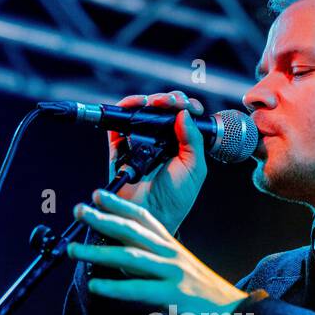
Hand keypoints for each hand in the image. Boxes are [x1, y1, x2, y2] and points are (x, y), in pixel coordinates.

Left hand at [67, 189, 247, 314]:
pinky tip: (95, 286)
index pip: (144, 218)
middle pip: (132, 231)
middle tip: (78, 211)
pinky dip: (115, 288)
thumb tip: (124, 263)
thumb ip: (153, 264)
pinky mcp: (174, 295)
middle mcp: (171, 254)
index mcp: (171, 246)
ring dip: (99, 253)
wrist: (234, 311)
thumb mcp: (179, 271)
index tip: (97, 194)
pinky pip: (139, 290)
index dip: (120, 205)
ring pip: (130, 258)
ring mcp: (173, 273)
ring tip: (74, 250)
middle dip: (103, 219)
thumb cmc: (203, 294)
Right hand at [107, 90, 207, 233]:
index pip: (184, 117)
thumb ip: (193, 139)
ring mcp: (140, 143)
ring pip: (143, 111)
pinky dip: (126, 107)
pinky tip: (136, 104)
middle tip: (172, 103)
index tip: (191, 107)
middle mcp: (161, 142)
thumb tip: (184, 113)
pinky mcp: (120, 146)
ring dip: (150, 100)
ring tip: (157, 102)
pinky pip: (120, 122)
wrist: (151, 215)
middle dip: (169, 100)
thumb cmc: (175, 199)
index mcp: (181, 145)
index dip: (187, 106)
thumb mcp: (195, 168)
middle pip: (163, 109)